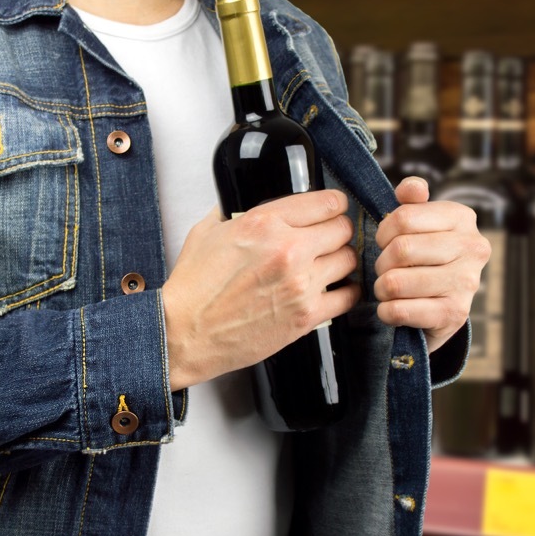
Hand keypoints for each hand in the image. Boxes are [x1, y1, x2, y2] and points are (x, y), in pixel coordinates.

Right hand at [162, 190, 361, 390]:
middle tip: (327, 239)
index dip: (332, 205)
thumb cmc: (193, 289)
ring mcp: (300, 284)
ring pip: (349, 259)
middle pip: (343, 229)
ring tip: (327, 265)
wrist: (185, 333)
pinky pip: (348, 296)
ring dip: (340, 260)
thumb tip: (240, 201)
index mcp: (264, 223)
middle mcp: (288, 250)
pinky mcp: (307, 316)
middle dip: (337, 231)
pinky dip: (344, 292)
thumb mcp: (207, 232)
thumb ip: (232, 212)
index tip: (332, 210)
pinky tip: (332, 290)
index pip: (326, 202)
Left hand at [374, 177, 490, 352]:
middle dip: (381, 263)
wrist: (443, 308)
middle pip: (400, 249)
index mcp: (462, 217)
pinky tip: (393, 307)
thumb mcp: (420, 224)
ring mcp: (467, 283)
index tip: (386, 243)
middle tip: (385, 270)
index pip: (403, 217)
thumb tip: (411, 188)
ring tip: (389, 289)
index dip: (383, 233)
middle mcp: (472, 247)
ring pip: (396, 282)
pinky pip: (399, 310)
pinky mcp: (455, 314)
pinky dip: (386, 311)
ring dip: (382, 288)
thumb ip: (412, 201)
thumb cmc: (425, 258)